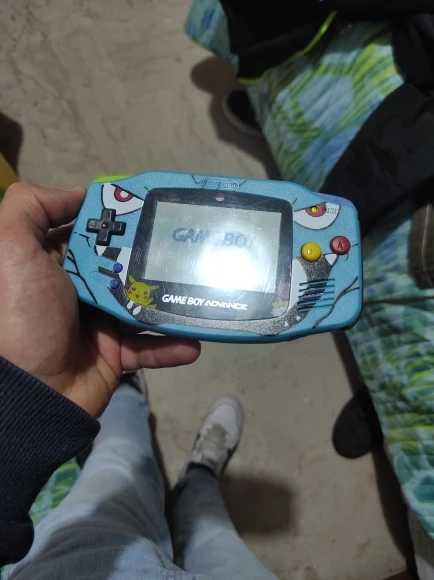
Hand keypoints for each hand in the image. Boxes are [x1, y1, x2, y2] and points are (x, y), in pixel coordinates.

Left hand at [0, 183, 200, 416]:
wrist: (30, 392)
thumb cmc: (21, 314)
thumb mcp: (10, 248)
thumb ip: (32, 207)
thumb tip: (80, 194)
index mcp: (54, 263)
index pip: (92, 232)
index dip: (120, 218)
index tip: (153, 206)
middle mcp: (78, 289)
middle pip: (125, 264)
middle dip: (155, 255)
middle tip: (189, 245)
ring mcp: (99, 322)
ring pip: (143, 304)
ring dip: (172, 301)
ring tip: (202, 289)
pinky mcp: (115, 353)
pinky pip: (149, 347)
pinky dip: (171, 346)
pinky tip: (195, 342)